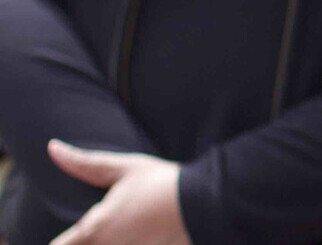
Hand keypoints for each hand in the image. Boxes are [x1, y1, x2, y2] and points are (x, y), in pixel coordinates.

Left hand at [46, 141, 189, 244]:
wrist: (207, 203)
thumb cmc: (163, 184)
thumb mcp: (124, 168)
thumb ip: (84, 163)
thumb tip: (53, 148)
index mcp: (94, 229)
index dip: (65, 239)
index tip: (72, 234)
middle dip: (91, 239)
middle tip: (114, 223)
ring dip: (114, 240)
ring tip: (133, 226)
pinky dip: (135, 243)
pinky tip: (147, 235)